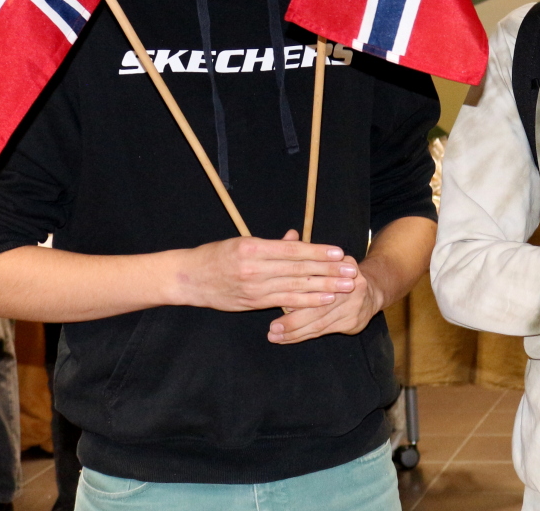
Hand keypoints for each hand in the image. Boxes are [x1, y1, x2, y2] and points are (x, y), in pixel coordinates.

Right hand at [163, 230, 355, 311]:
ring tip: (345, 286)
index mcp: (253, 247)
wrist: (188, 279)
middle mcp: (255, 268)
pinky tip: (324, 299)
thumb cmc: (216, 256)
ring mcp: (255, 288)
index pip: (293, 250)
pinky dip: (307, 301)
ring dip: (324, 287)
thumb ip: (272, 243)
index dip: (319, 252)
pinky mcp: (254, 303)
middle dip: (328, 270)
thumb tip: (296, 237)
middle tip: (351, 271)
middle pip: (299, 269)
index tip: (339, 252)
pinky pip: (285, 302)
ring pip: (296, 287)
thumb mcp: (242, 241)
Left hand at [268, 255, 387, 343]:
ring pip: (319, 322)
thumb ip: (305, 250)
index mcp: (343, 265)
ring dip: (295, 332)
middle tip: (272, 328)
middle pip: (318, 305)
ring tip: (274, 336)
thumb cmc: (339, 273)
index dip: (294, 290)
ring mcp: (354, 305)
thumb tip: (290, 234)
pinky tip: (288, 339)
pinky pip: (324, 330)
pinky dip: (304, 336)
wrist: (373, 290)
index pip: (316, 279)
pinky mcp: (354, 322)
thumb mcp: (326, 259)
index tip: (273, 299)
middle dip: (293, 319)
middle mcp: (351, 285)